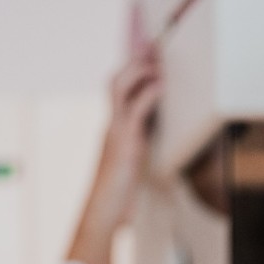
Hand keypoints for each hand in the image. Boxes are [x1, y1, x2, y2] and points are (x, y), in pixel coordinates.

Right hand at [67, 49, 162, 263]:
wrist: (100, 216)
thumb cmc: (115, 198)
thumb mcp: (131, 169)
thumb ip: (139, 152)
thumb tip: (151, 145)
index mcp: (113, 130)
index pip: (118, 89)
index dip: (132, 70)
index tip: (148, 54)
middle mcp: (111, 125)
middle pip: (115, 79)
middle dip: (135, 60)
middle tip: (154, 47)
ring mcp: (115, 132)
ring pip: (121, 86)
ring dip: (140, 70)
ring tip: (158, 62)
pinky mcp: (124, 143)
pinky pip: (136, 110)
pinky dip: (149, 94)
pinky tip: (162, 87)